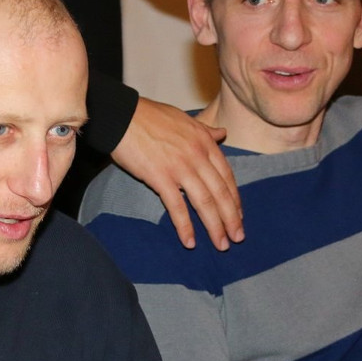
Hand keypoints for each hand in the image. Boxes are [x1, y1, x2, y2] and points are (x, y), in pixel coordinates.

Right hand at [111, 96, 243, 249]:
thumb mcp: (185, 120)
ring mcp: (180, 167)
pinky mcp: (160, 177)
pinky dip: (185, 226)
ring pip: (205, 202)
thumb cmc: (150, 116)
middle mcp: (197, 156)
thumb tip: (222, 134)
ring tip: (221, 244)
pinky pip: (177, 207)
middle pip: (220, 193)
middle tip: (237, 238)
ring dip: (215, 226)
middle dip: (231, 219)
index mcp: (205, 142)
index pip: (227, 176)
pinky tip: (190, 242)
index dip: (235, 199)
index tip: (239, 216)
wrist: (122, 116)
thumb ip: (205, 131)